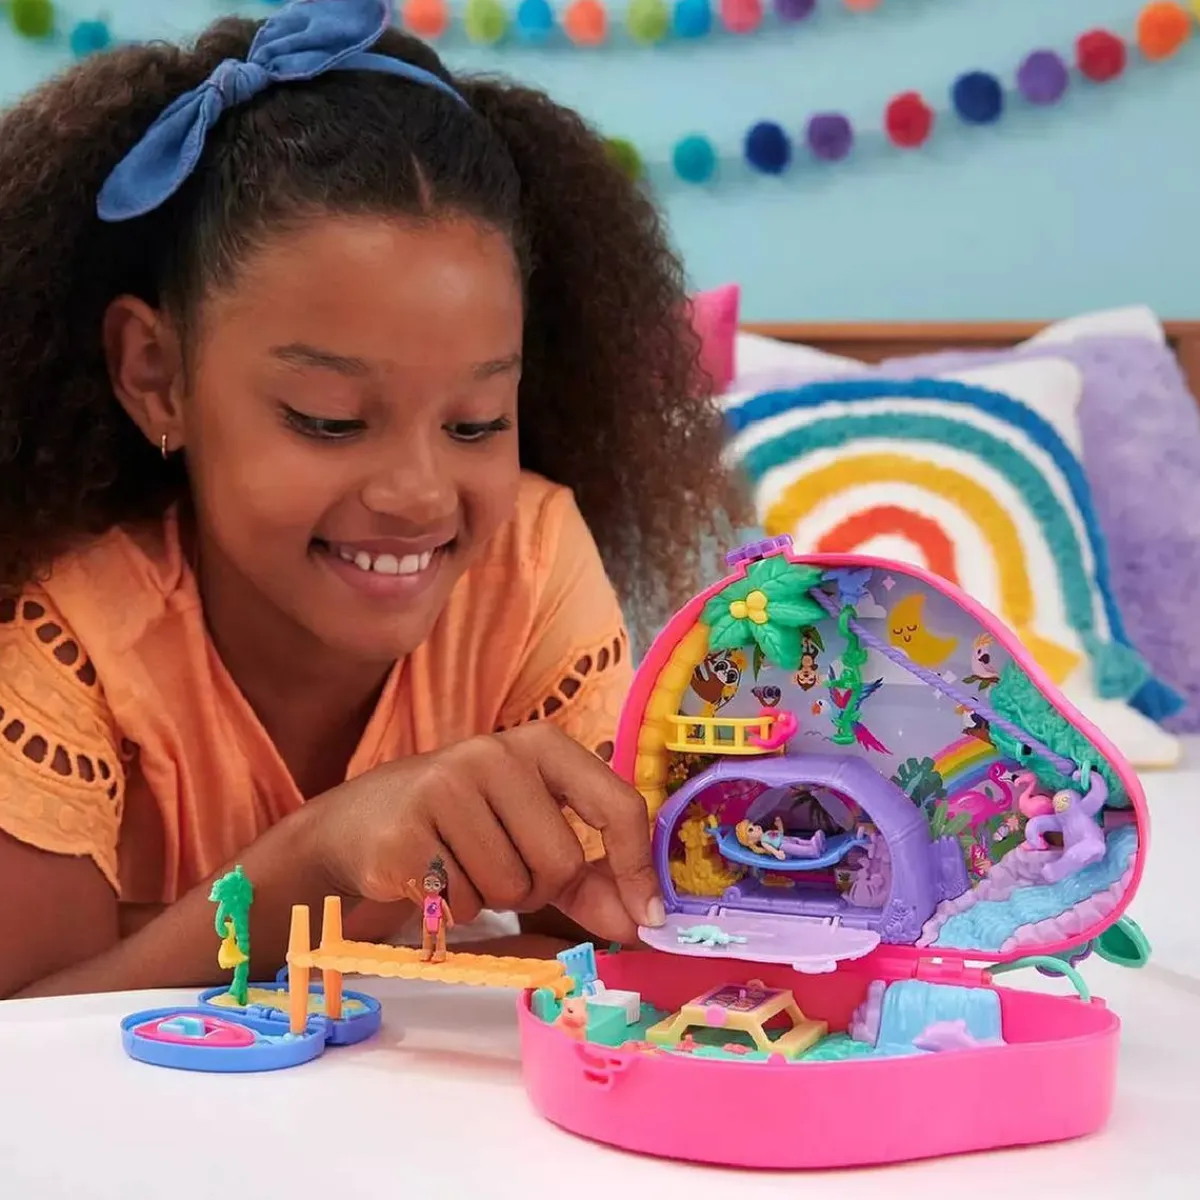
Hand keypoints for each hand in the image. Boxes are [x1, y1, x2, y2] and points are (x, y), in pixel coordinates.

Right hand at [310, 724, 662, 943]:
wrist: (357, 825)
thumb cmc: (462, 828)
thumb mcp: (530, 836)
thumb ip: (590, 878)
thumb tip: (640, 922)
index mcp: (541, 745)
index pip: (618, 804)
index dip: (636, 868)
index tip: (647, 917)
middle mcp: (495, 753)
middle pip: (562, 863)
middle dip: (538, 889)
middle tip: (499, 867)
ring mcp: (445, 787)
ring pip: (511, 889)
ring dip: (492, 900)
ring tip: (460, 866)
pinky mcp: (405, 833)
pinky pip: (463, 904)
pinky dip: (452, 909)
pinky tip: (429, 877)